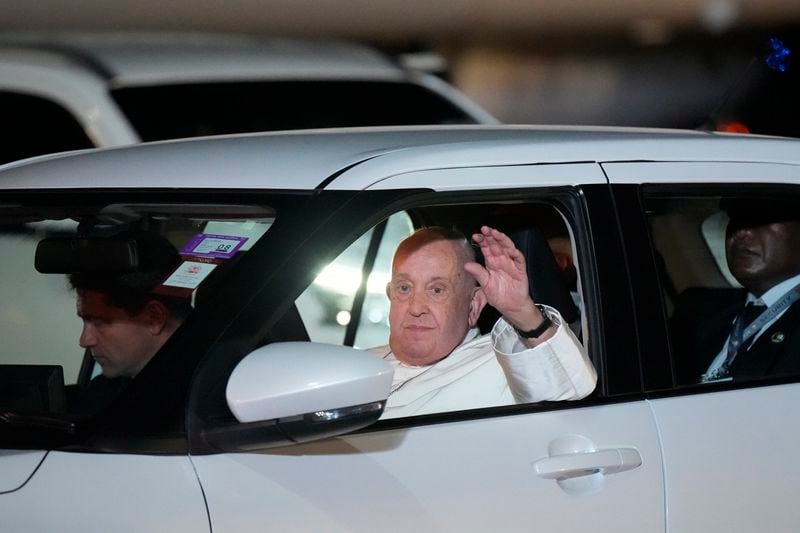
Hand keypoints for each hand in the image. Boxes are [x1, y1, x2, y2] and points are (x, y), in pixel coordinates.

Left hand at [464, 226, 552, 341]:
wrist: (511, 306)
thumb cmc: (498, 295)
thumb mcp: (485, 285)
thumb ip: (478, 274)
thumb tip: (466, 265)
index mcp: (491, 263)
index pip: (486, 248)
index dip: (482, 241)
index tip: (475, 236)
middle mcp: (501, 260)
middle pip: (496, 245)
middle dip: (490, 236)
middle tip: (485, 229)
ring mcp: (511, 263)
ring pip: (507, 248)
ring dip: (502, 240)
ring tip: (496, 233)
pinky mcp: (520, 269)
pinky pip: (519, 259)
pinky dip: (515, 253)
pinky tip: (510, 249)